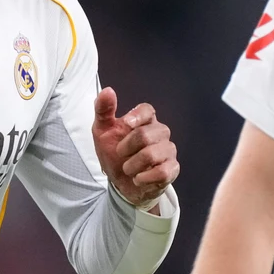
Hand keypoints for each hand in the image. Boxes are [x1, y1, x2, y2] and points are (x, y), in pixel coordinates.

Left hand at [92, 87, 177, 207]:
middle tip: (120, 154)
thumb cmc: (114, 154)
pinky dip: (145, 178)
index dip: (137, 116)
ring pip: (153, 154)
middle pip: (147, 134)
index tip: (126, 124)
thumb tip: (107, 90)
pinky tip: (138, 179)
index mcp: (144, 121)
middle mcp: (160, 133)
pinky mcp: (172, 169)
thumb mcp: (102, 131)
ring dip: (133, 165)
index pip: (147, 110)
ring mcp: (168, 151)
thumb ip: (103, 110)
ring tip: (128, 169)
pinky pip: (163, 172)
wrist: (121, 182)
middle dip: (127, 147)